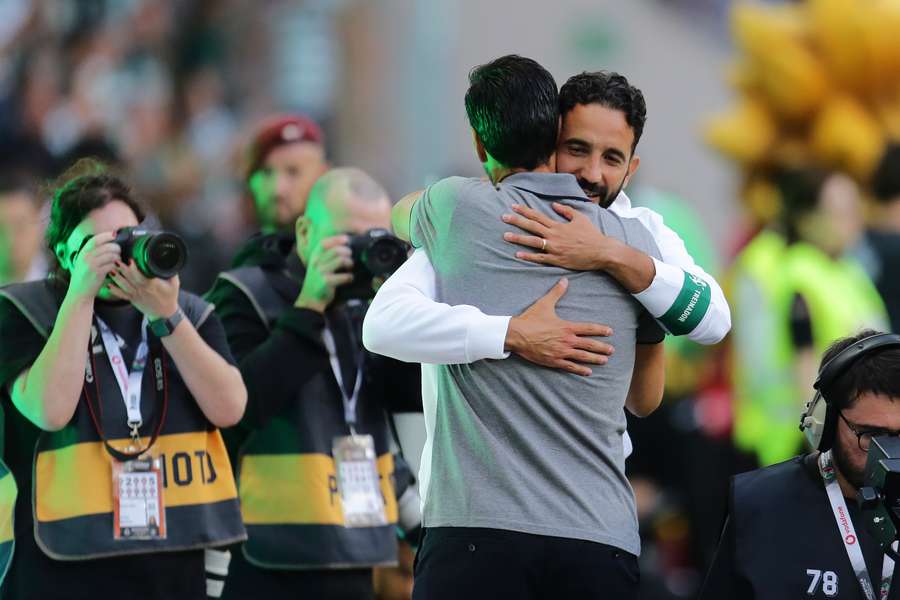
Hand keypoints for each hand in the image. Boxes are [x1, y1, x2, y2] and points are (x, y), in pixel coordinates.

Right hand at [67, 232, 120, 300]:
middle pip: (106, 247)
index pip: (95, 240)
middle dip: (116, 247)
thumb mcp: (84, 262)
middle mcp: (86, 257)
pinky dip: (117, 265)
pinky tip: (117, 267)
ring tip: (118, 260)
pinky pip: (112, 265)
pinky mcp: (98, 273)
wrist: (79, 292)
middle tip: (119, 250)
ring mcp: (91, 265)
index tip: (115, 234)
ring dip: (118, 257)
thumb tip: (107, 243)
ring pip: (111, 255)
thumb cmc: (84, 277)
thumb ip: (93, 253)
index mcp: (82, 253)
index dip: (106, 236)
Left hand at [108, 260, 179, 319]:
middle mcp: (143, 290)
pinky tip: (108, 285)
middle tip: (116, 260)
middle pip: (130, 278)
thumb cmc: (170, 297)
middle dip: (122, 269)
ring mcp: (136, 295)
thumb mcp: (175, 284)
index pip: (141, 275)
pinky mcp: (132, 299)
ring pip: (124, 285)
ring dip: (116, 278)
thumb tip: (169, 260)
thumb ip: (171, 272)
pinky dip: (114, 290)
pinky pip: (121, 295)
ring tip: (111, 270)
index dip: (134, 268)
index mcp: (152, 285)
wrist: (165, 313)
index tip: (130, 260)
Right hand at [295, 235, 353, 312]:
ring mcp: (321, 272)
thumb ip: (327, 254)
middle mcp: (317, 262)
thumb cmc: (318, 279)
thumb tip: (345, 244)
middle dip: (347, 252)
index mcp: (315, 256)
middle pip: (337, 250)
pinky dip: (350, 277)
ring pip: (341, 260)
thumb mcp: (318, 264)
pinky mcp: (326, 282)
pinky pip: (344, 276)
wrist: (310, 298)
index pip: (325, 242)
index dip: (337, 239)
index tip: (347, 239)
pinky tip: (349, 279)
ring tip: (350, 267)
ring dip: (350, 263)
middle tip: (350, 257)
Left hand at [502, 202, 623, 270]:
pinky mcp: (557, 260)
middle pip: (531, 227)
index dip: (524, 210)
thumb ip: (566, 210)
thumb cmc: (591, 234)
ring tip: (505, 236)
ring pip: (532, 242)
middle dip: (516, 221)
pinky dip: (529, 256)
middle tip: (503, 217)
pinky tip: (518, 255)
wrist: (601, 251)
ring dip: (518, 238)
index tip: (513, 206)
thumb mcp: (580, 218)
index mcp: (558, 225)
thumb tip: (554, 205)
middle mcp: (554, 235)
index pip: (537, 216)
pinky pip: (540, 258)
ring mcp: (554, 248)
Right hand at [505, 277, 613, 375]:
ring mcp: (561, 352)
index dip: (600, 330)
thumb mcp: (544, 304)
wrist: (517, 335)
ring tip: (604, 360)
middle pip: (589, 344)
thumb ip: (556, 292)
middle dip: (602, 347)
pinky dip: (580, 370)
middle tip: (612, 350)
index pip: (588, 328)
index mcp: (567, 327)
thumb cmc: (530, 319)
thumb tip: (565, 280)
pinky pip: (570, 366)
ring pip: (582, 357)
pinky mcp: (554, 361)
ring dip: (595, 359)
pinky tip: (588, 372)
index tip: (610, 331)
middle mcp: (567, 340)